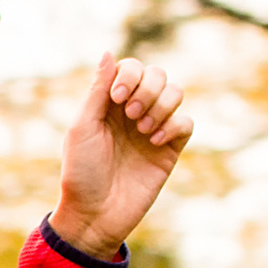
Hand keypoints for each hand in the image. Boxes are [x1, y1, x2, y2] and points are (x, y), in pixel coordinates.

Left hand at [46, 55, 194, 257]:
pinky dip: (173, 126)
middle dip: (148, 88)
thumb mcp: (82, 128)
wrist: (95, 215)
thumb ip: (98, 91)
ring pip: (176, 93)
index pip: (132, 67)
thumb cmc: (81, 173)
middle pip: (158, 75)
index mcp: (109, 103)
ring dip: (161, 105)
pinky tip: (153, 142)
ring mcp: (153, 129)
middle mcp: (133, 112)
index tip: (119, 97)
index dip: (131, 74)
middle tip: (131, 114)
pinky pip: (186, 123)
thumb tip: (108, 52)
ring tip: (142, 130)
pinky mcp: (169, 149)